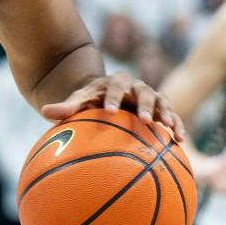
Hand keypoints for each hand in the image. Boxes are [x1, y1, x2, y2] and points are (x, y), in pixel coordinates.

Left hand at [39, 72, 185, 141]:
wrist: (108, 98)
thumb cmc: (91, 103)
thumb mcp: (79, 103)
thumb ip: (66, 107)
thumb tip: (44, 111)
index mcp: (115, 83)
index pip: (116, 85)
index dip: (114, 97)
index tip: (110, 111)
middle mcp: (136, 87)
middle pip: (144, 91)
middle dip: (145, 105)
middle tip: (144, 120)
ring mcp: (150, 98)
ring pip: (162, 101)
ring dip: (167, 113)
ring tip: (170, 128)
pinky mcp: (161, 110)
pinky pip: (173, 116)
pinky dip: (178, 126)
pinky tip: (180, 141)